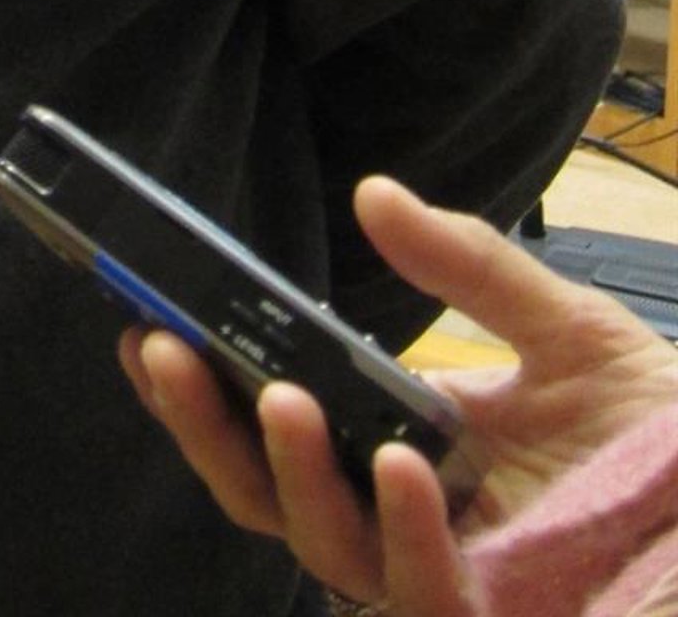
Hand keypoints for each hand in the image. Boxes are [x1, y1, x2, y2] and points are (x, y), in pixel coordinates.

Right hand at [118, 174, 677, 614]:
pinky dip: (403, 534)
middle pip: (269, 497)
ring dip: (289, 474)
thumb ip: (468, 266)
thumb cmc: (659, 438)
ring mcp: (448, 576)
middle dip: (205, 429)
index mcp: (401, 450)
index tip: (144, 326)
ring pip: (327, 551)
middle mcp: (407, 521)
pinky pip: (426, 595)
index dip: (205, 392)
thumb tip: (372, 195)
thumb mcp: (564, 328)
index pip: (276, 435)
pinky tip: (397, 466)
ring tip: (280, 394)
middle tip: (163, 350)